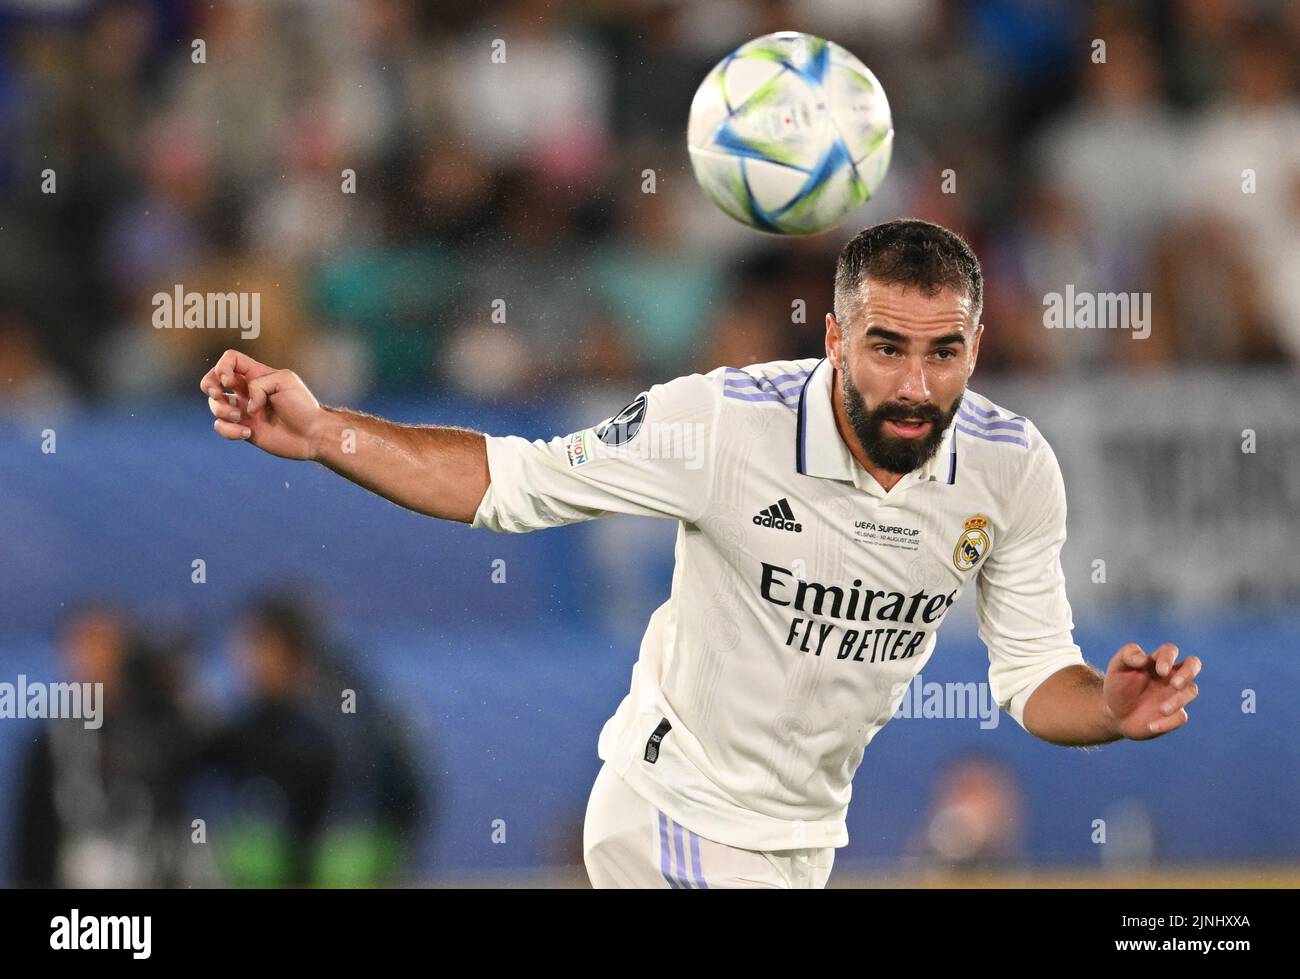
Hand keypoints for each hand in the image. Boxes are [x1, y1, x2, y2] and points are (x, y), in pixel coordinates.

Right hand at [199, 349, 324, 460]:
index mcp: (256, 375)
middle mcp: (246, 391)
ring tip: (242, 417)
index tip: (230, 381)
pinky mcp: (243, 429)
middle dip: (209, 385)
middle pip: (212, 379)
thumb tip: (244, 405)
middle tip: (219, 394)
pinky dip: (230, 430)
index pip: (230, 359)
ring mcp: (243, 410)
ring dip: (223, 411)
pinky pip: (221, 427)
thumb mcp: (284, 381)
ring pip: (214, 405)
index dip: (222, 367)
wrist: (312, 434)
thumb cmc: (302, 405)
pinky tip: (248, 432)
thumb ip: (258, 384)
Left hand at [1102, 642, 1201, 740]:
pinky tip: (1151, 725)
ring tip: (1161, 710)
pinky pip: (1181, 717)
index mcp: (1156, 661)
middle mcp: (1170, 676)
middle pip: (1193, 664)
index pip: (1170, 650)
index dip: (1169, 658)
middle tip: (1175, 684)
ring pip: (1191, 691)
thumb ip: (1127, 655)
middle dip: (1189, 672)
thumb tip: (1144, 658)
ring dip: (1178, 701)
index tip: (1161, 671)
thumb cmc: (1117, 686)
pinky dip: (1168, 722)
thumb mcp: (1116, 668)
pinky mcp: (1175, 714)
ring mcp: (1175, 695)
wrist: (1114, 714)